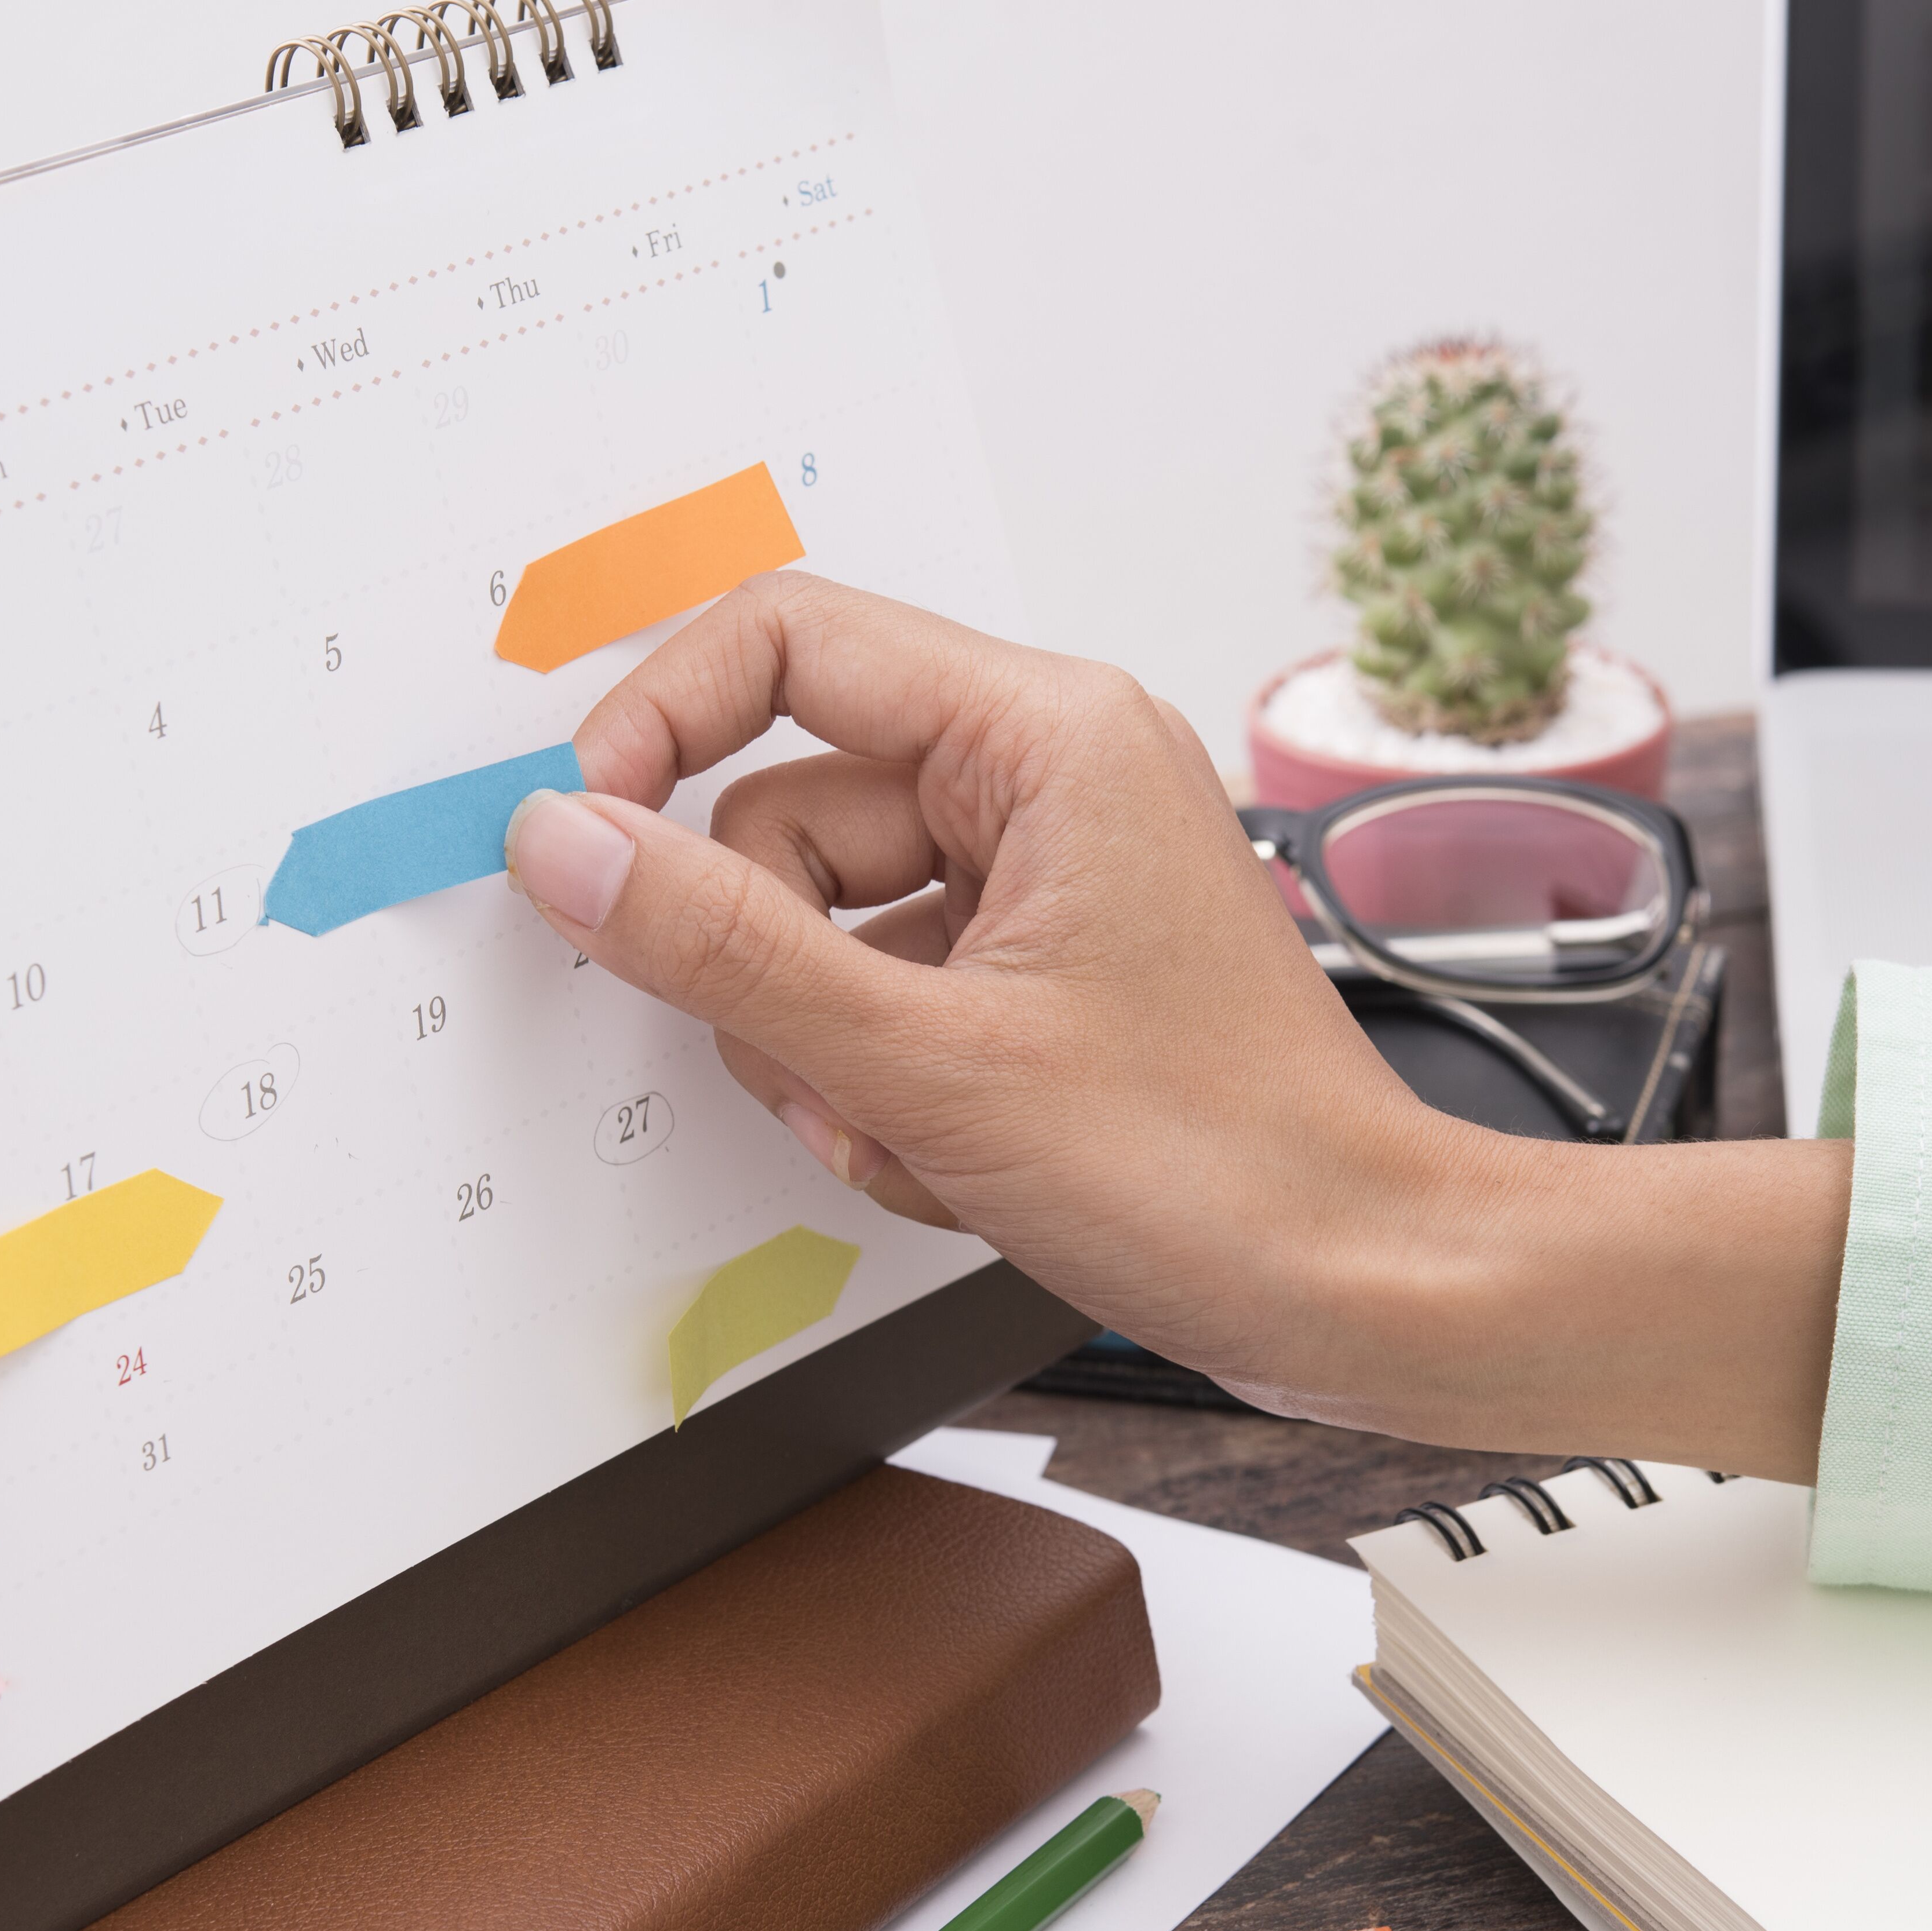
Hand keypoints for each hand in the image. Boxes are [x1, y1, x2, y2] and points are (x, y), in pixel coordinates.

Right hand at [504, 575, 1848, 1474]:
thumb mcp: (926, 1062)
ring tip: (919, 1138)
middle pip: (788, 814)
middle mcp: (1050, 778)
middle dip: (776, 970)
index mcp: (1047, 735)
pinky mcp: (1043, 965)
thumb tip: (565, 845)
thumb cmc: (1224, 1168)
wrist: (1366, 1288)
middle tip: (837, 1078)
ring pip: (822, 924)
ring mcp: (1047, 876)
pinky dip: (885, 1088)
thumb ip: (721, 946)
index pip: (788, 642)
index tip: (586, 838)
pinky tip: (955, 1159)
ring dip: (830, 1053)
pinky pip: (883, 993)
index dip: (658, 727)